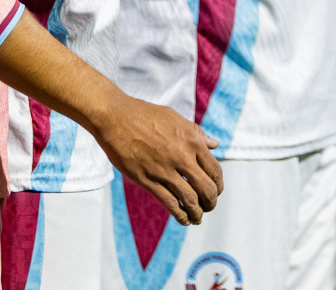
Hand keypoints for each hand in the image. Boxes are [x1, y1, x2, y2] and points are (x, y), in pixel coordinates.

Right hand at [92, 96, 224, 225]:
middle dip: (211, 201)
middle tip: (209, 206)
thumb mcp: (178, 119)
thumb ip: (198, 134)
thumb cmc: (147, 115)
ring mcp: (165, 170)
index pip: (214, 170)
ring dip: (197, 211)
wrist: (117, 118)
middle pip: (206, 187)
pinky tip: (184, 220)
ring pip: (189, 198)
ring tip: (198, 217)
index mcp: (193, 142)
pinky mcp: (147, 180)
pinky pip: (169, 202)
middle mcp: (182, 157)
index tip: (217, 191)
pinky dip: (180, 214)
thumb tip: (215, 144)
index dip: (218, 184)